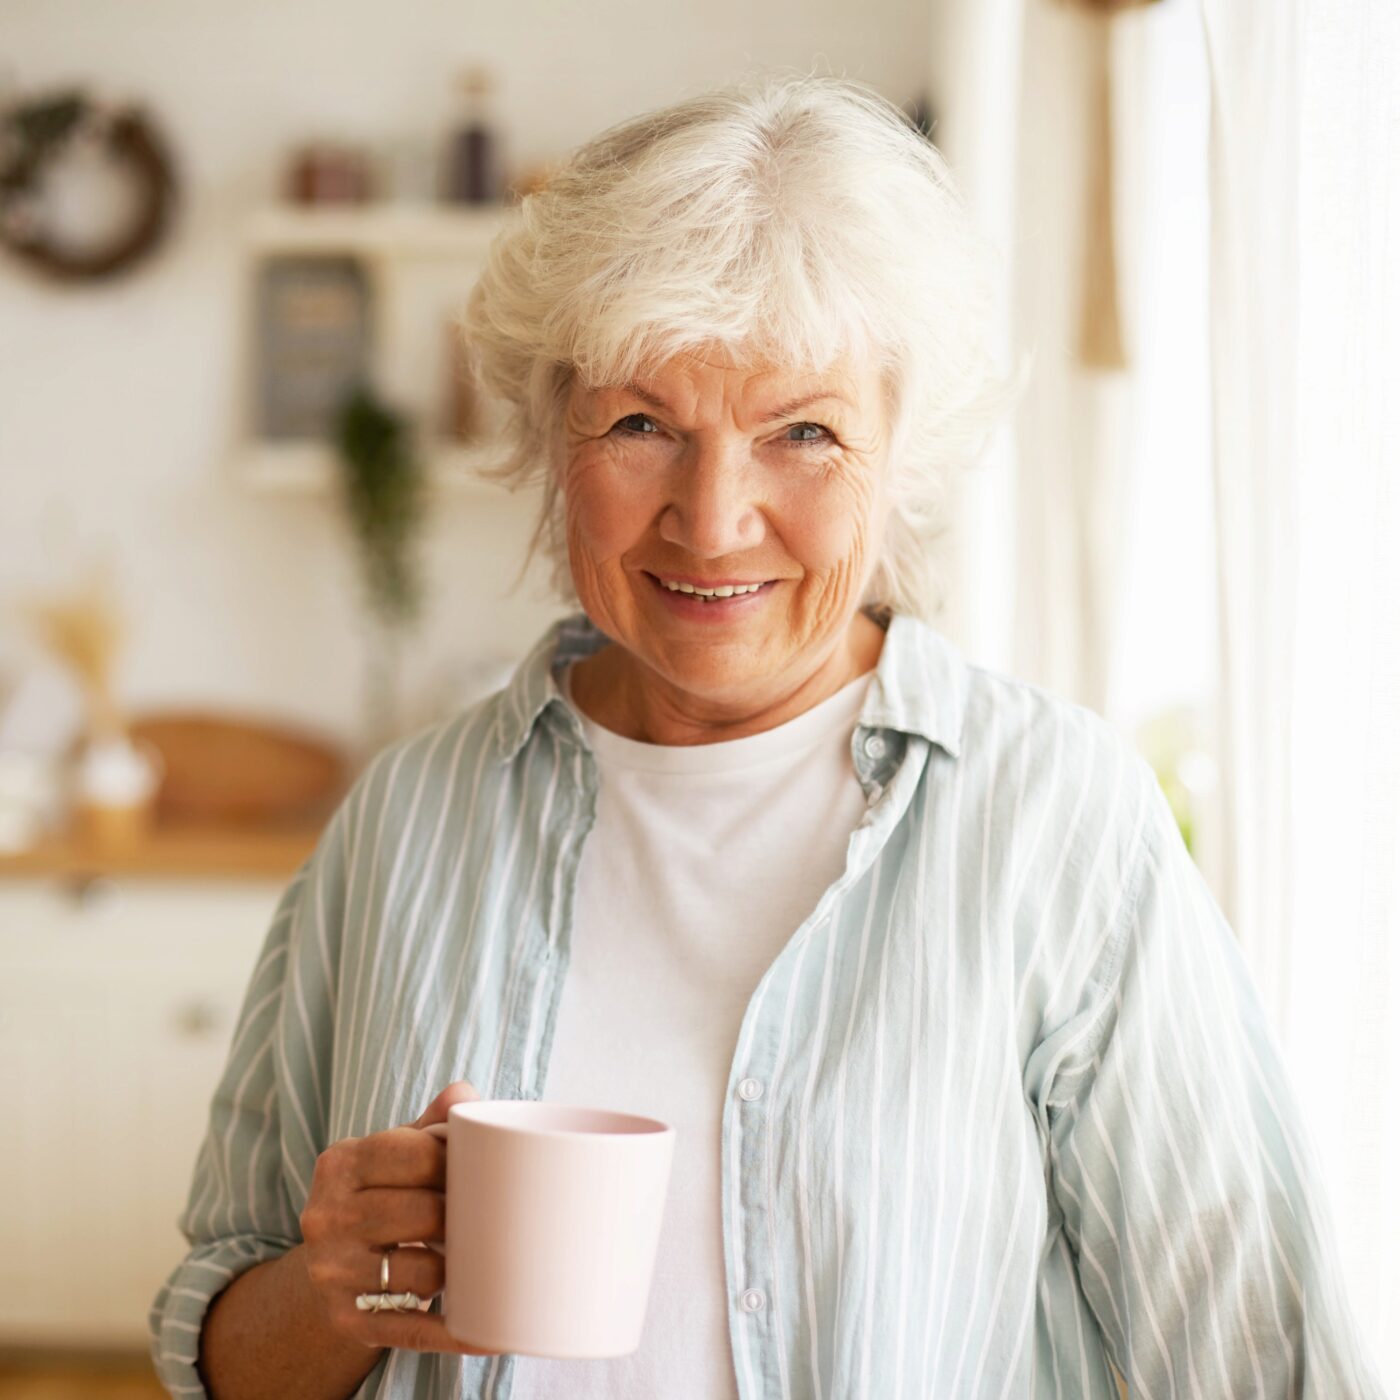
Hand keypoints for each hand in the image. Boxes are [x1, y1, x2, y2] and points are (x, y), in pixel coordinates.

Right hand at [298, 1081, 501, 1355]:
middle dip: (465, 1216)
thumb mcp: (393, 1151)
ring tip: (469, 1257)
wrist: (328, 1262)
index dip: (460, 1162)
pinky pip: (412, 1330)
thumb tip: (465, 1097)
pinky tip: (486, 1332)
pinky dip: (453, 1332)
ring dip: (458, 1269)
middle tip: (485, 1217)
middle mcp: (326, 1217)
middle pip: (426, 1214)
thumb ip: (431, 1122)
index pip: (418, 1154)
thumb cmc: (379, 1193)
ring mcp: (331, 1273)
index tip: (481, 1169)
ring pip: (424, 1273)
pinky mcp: (347, 1321)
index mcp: (340, 1163)